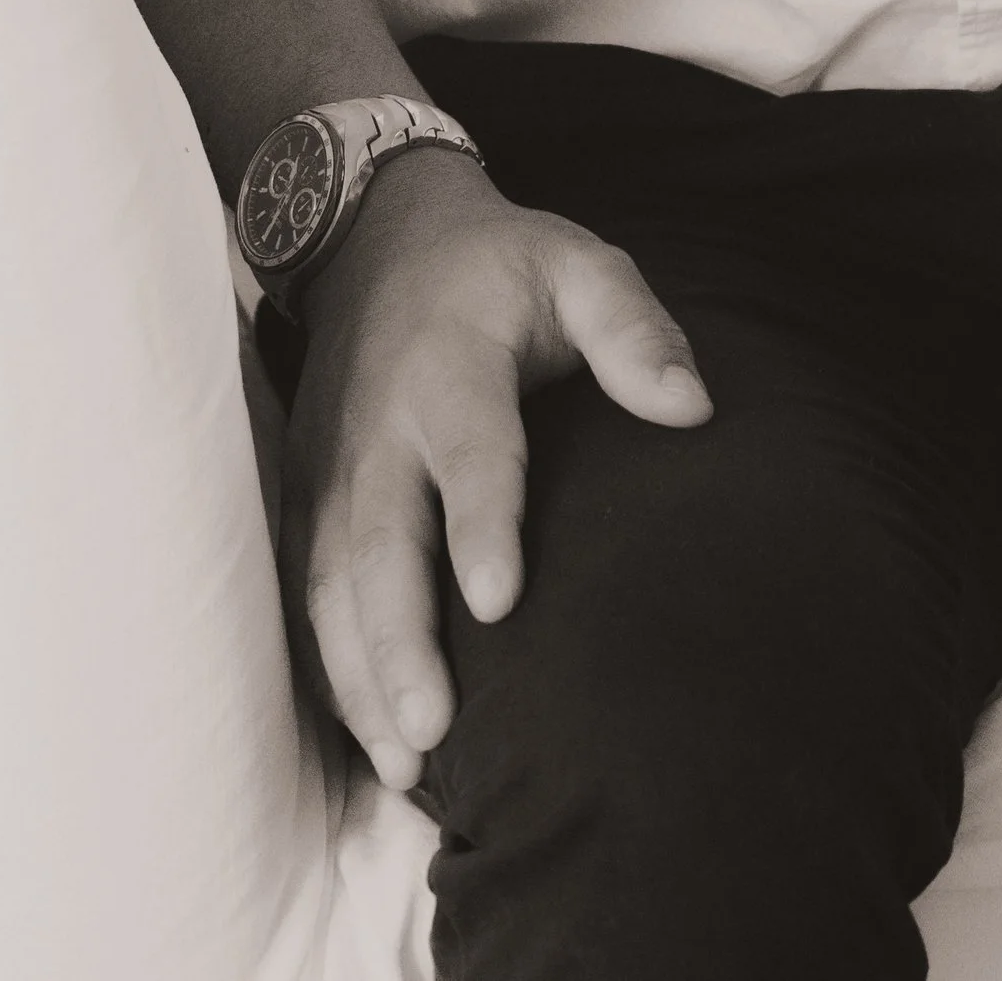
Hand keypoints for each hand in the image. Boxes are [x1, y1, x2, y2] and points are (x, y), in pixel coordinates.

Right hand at [280, 145, 711, 793]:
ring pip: (333, 584)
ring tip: (407, 761)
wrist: (379, 241)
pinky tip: (373, 738)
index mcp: (450, 365)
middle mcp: (380, 428)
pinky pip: (310, 595)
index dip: (480, 525)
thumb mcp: (576, 263)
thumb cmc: (500, 267)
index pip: (469, 452)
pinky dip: (333, 671)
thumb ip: (633, 329)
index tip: (499, 600)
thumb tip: (692, 407)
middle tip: (434, 727)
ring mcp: (333, 469)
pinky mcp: (310, 500)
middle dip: (399, 639)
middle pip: (379, 542)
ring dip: (361, 675)